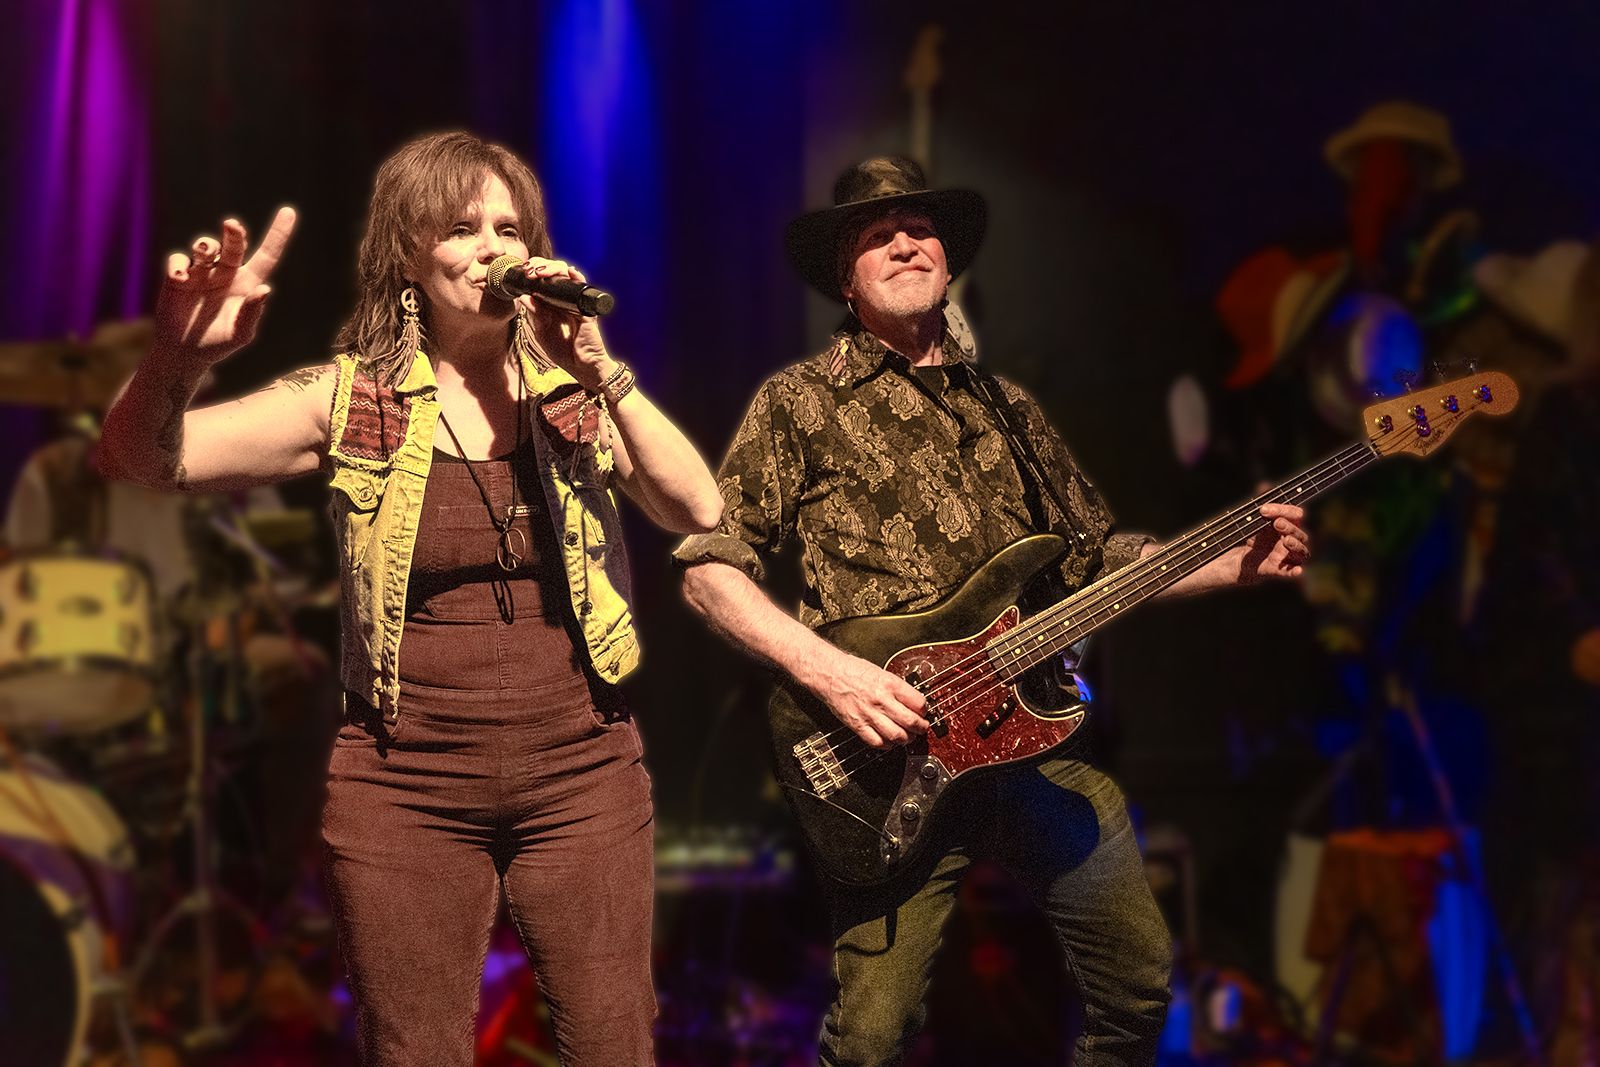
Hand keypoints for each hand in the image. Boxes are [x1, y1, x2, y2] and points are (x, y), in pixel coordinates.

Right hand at [153, 207, 295, 364]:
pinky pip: (178, 261)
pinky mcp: (177, 277)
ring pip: (206, 247)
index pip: (268, 254)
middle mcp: (226, 272)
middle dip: (234, 233)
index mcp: (248, 282)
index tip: (289, 211)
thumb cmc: (219, 342)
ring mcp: (202, 272)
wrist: (186, 352)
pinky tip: (180, 278)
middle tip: (232, 226)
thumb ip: (252, 312)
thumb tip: (265, 289)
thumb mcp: (240, 333)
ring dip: (205, 245)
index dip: (278, 234)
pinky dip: (178, 265)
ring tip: (203, 252)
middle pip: (234, 245)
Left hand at [517, 258, 612, 389]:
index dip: (534, 272)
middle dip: (541, 266)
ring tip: (541, 272)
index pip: (543, 282)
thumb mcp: (543, 334)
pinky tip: (569, 272)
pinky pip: (582, 290)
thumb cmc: (564, 352)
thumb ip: (536, 316)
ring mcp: (576, 303)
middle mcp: (564, 300)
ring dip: (553, 269)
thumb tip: (524, 297)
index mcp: (552, 305)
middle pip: (554, 274)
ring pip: (566, 277)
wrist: (582, 367)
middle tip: (529, 270)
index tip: (523, 273)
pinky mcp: (586, 309)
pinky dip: (577, 278)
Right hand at [809, 650, 928, 748]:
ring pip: (896, 735)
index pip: (918, 703)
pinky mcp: (857, 724)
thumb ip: (896, 688)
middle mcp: (881, 700)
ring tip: (908, 737)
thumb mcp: (881, 672)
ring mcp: (869, 714)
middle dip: (921, 728)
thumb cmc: (852, 670)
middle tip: (922, 728)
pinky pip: (877, 742)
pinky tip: (889, 742)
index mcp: (890, 684)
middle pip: (911, 721)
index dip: (924, 710)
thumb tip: (912, 701)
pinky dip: (887, 745)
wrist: (829, 673)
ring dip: (906, 739)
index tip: (923, 712)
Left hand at [1229, 502, 1310, 582]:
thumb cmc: (1254, 536)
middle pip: (1300, 533)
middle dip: (1289, 527)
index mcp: (1289, 525)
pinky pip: (1291, 572)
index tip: (1264, 509)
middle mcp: (1292, 540)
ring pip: (1302, 552)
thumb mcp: (1254, 519)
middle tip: (1276, 523)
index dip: (1283, 510)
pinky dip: (1295, 572)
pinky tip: (1298, 571)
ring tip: (1285, 540)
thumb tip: (1264, 485)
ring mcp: (1287, 556)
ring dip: (1296, 545)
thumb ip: (1262, 503)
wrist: (1240, 558)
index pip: (1296, 515)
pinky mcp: (1278, 570)